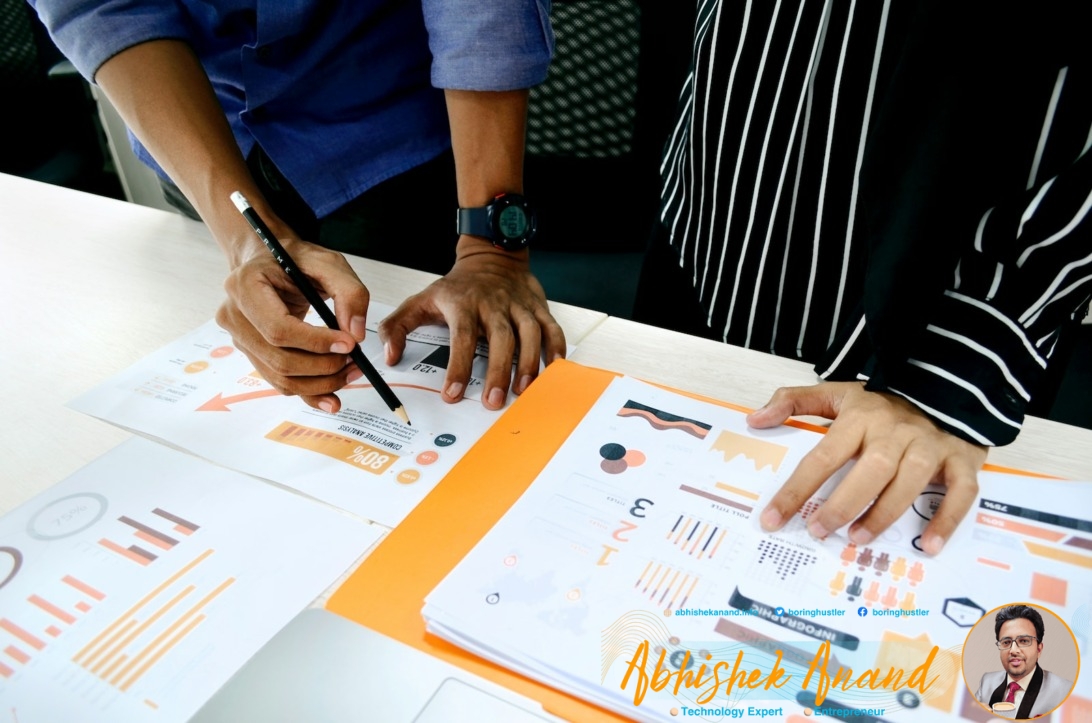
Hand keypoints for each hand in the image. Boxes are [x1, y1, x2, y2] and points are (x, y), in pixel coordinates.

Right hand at [216, 236, 370, 413]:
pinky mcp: (253, 354)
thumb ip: (350, 293)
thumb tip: (354, 334)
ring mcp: (240, 338)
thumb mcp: (329, 263)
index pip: (279, 328)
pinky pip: (280, 382)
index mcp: (246, 286)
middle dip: (323, 366)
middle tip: (355, 360)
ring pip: (280, 377)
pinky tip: (332, 397)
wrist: (271, 261)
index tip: (348, 344)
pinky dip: (309, 393)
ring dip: (320, 383)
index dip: (316, 342)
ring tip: (350, 371)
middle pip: (279, 359)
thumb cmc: (296, 260)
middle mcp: (234, 315)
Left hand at [379, 241, 565, 409]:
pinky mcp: (537, 306)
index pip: (461, 337)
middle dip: (498, 371)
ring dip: (528, 363)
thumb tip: (390, 356)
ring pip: (529, 332)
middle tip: (494, 401)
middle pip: (499, 337)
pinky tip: (553, 369)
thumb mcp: (420, 301)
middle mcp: (493, 303)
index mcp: (463, 303)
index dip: (458, 367)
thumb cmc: (456, 287)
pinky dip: (556, 348)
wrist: (490, 256)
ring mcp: (518, 304)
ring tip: (523, 390)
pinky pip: (551, 327)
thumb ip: (398, 327)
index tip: (453, 394)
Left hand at [748, 382, 985, 554]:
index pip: (822, 456)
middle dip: (843, 504)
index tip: (772, 519)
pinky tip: (929, 545)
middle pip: (870, 470)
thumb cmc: (883, 401)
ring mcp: (931, 445)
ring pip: (910, 481)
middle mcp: (896, 432)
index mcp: (861, 417)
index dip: (796, 490)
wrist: (945, 383)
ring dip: (885, 513)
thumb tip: (755, 420)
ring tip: (858, 539)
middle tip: (819, 531)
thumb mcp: (837, 393)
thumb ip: (794, 402)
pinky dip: (947, 519)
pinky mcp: (962, 458)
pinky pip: (961, 492)